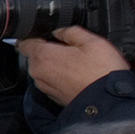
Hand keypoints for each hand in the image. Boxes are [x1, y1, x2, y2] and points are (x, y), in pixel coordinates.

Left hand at [16, 26, 130, 106]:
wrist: (110, 102)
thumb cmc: (101, 73)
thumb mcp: (92, 41)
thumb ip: (70, 31)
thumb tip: (59, 31)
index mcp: (42, 56)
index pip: (25, 42)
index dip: (35, 36)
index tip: (47, 35)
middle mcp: (38, 73)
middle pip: (34, 55)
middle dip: (48, 50)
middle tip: (70, 49)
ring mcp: (44, 87)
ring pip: (43, 68)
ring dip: (55, 64)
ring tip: (77, 63)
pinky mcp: (52, 97)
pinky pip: (51, 81)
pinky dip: (60, 76)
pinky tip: (77, 75)